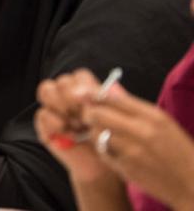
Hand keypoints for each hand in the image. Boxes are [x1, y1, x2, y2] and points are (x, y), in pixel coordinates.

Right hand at [35, 69, 116, 184]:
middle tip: (83, 115)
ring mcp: (54, 108)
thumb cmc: (109, 141)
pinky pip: (42, 113)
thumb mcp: (112, 119)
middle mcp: (68, 96)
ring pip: (46, 90)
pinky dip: (56, 123)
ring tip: (77, 125)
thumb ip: (104, 102)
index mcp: (86, 92)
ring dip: (62, 107)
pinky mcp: (44, 124)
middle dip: (72, 97)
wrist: (99, 166)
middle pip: (61, 81)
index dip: (83, 86)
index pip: (79, 76)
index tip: (91, 101)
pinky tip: (68, 134)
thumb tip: (92, 93)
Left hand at [83, 83, 193, 209]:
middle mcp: (141, 132)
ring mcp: (132, 152)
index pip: (113, 98)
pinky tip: (111, 149)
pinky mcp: (126, 168)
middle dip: (89, 113)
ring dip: (94, 131)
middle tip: (90, 115)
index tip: (89, 96)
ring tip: (103, 132)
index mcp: (153, 117)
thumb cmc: (178, 151)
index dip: (95, 95)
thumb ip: (134, 106)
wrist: (191, 184)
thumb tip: (110, 87)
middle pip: (97, 114)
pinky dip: (102, 149)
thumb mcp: (164, 123)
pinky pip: (102, 152)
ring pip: (96, 133)